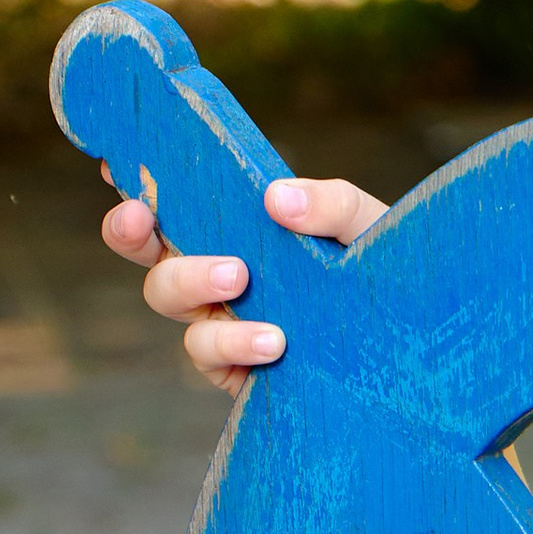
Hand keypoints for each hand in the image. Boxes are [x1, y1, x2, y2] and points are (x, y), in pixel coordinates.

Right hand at [102, 171, 387, 392]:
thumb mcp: (368, 226)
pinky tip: (274, 341)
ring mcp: (223, 320)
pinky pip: (208, 353)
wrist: (418, 347)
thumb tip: (276, 198)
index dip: (136, 180)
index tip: (114, 164)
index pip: (175, 201)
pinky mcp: (238, 369)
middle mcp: (219, 272)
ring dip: (190, 281)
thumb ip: (329, 203)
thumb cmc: (385, 272)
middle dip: (129, 231)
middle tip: (142, 218)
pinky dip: (233, 341)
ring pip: (167, 298)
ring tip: (239, 278)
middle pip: (148, 250)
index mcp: (238, 228)